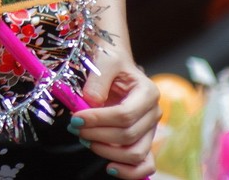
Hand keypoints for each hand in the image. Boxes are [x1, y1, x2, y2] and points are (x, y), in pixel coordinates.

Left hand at [72, 49, 160, 178]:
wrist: (115, 65)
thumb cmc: (109, 61)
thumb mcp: (103, 60)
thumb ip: (98, 79)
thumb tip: (91, 101)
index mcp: (148, 92)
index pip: (125, 115)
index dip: (98, 120)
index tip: (75, 117)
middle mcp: (154, 113)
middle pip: (128, 136)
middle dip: (97, 135)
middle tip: (74, 127)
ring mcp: (151, 130)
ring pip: (135, 153)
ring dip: (106, 152)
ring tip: (85, 139)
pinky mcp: (144, 141)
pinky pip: (145, 165)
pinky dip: (130, 172)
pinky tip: (110, 168)